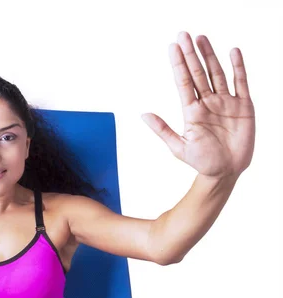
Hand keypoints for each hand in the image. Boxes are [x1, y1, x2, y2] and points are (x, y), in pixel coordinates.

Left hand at [142, 32, 254, 178]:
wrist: (224, 172)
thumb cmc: (201, 161)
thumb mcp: (178, 147)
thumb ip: (162, 129)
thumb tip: (143, 115)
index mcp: (192, 111)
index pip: (184, 82)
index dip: (178, 64)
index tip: (172, 47)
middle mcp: (208, 102)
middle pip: (198, 73)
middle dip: (191, 54)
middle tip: (184, 35)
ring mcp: (225, 103)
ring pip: (217, 73)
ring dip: (210, 55)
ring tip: (201, 38)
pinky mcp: (243, 106)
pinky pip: (241, 83)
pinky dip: (238, 68)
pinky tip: (233, 52)